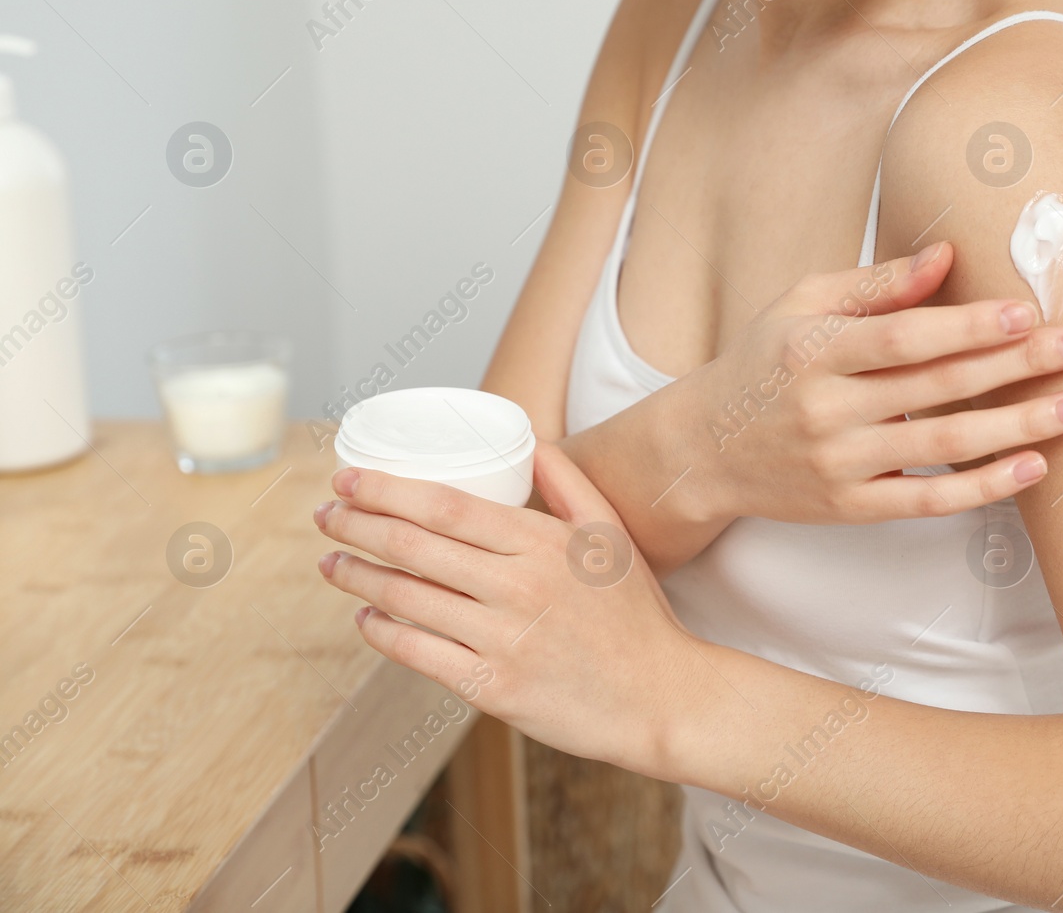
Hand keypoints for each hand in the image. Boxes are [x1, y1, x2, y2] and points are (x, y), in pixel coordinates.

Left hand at [313, 446, 699, 774]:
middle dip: (356, 524)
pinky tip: (364, 618)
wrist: (660, 696)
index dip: (386, 490)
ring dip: (357, 576)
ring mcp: (502, 640)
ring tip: (332, 561)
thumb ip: (571, 484)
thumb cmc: (635, 615)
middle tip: (325, 514)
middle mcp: (517, 587)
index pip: (444, 506)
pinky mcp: (493, 688)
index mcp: (542, 543)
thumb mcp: (611, 537)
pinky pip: (418, 654)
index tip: (348, 478)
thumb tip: (531, 443)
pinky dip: (382, 633)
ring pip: (406, 599)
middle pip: (414, 547)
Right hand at [664, 240, 1062, 524]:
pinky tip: (1033, 466)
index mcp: (813, 347)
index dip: (969, 325)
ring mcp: (840, 462)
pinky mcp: (851, 506)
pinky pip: (929, 500)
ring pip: (944, 446)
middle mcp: (826, 407)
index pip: (904, 337)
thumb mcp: (801, 304)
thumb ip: (876, 284)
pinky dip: (984, 487)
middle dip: (1018, 366)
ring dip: (1020, 426)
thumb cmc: (763, 362)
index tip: (1028, 312)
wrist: (705, 449)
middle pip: (938, 386)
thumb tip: (946, 256)